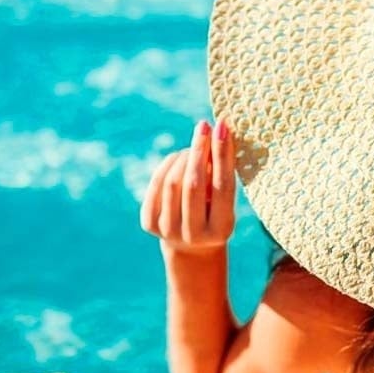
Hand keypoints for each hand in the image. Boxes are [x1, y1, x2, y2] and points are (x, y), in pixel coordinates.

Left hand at [140, 117, 235, 255]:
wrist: (192, 246)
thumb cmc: (215, 213)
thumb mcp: (224, 201)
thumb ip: (221, 174)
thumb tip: (216, 134)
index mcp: (221, 230)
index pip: (222, 186)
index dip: (222, 155)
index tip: (223, 128)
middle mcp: (194, 235)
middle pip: (194, 184)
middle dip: (199, 150)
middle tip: (204, 126)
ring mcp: (168, 231)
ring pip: (173, 182)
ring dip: (184, 157)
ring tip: (194, 147)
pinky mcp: (149, 224)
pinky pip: (156, 184)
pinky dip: (168, 165)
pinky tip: (178, 157)